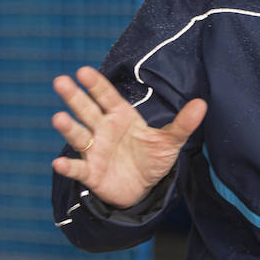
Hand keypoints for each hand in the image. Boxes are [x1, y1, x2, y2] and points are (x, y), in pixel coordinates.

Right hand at [51, 65, 206, 208]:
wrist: (143, 188)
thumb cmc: (152, 158)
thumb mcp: (170, 141)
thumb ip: (183, 123)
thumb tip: (202, 103)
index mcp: (121, 116)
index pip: (107, 96)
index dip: (95, 85)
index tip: (83, 71)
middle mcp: (103, 129)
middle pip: (86, 110)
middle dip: (74, 97)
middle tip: (60, 81)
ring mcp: (94, 150)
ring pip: (78, 136)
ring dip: (68, 127)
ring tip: (58, 118)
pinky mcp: (91, 173)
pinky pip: (77, 168)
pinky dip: (68, 166)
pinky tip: (59, 163)